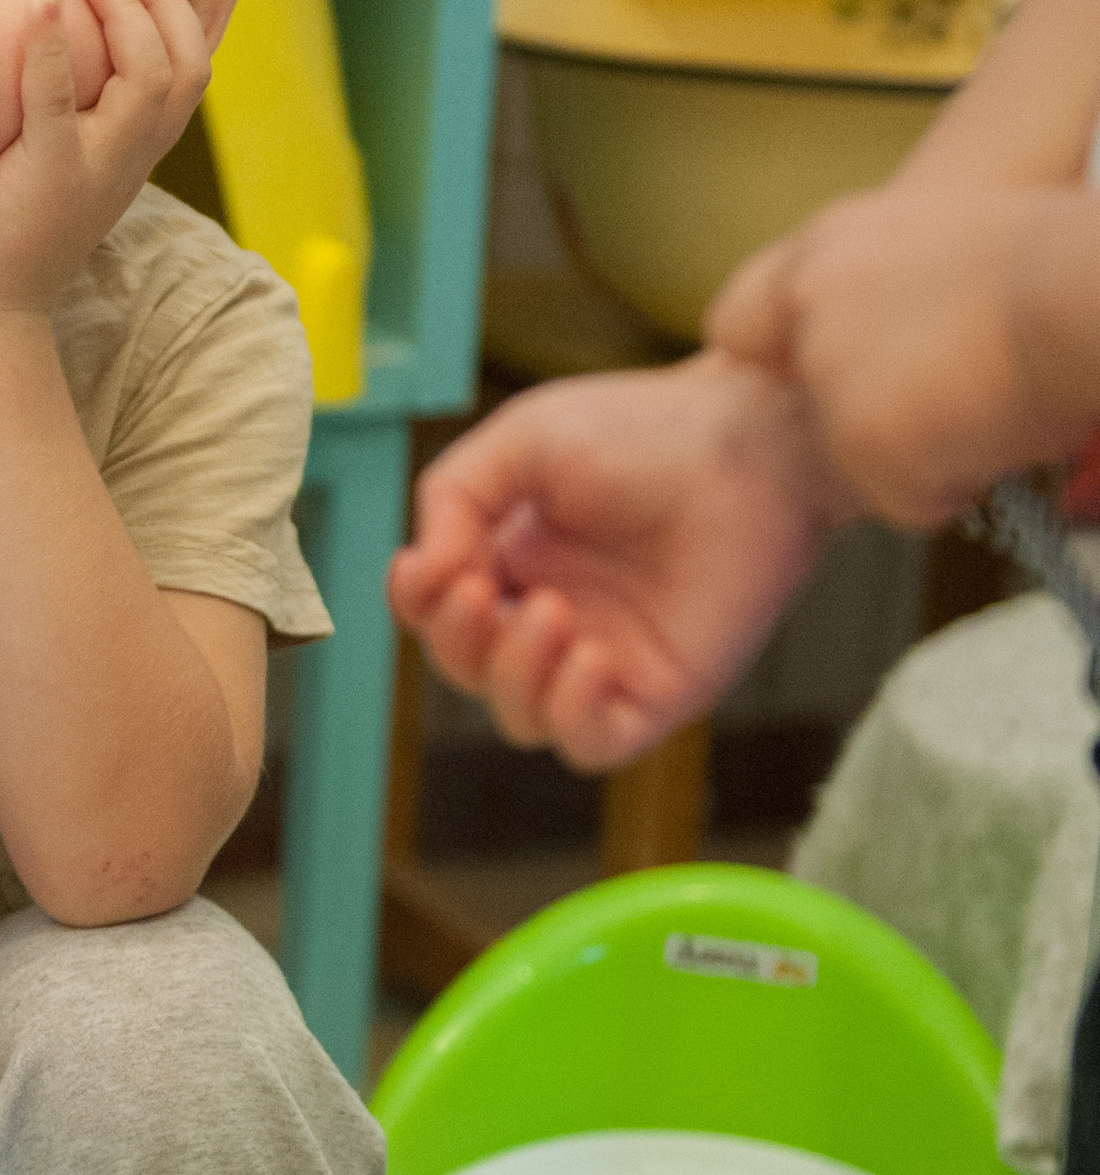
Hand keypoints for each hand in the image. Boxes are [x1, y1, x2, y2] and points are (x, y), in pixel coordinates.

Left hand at [0, 0, 208, 314]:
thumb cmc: (2, 224)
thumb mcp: (56, 156)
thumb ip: (74, 106)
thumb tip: (63, 35)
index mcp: (137, 151)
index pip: (191, 67)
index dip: (177, 5)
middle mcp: (131, 159)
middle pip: (185, 63)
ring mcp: (95, 169)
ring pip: (149, 76)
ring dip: (123, 10)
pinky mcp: (47, 176)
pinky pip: (60, 101)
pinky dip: (53, 46)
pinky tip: (39, 2)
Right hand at [387, 354, 848, 768]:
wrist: (754, 444)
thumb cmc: (648, 430)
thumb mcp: (523, 442)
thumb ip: (453, 498)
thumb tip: (423, 572)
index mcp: (519, 560)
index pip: (441, 613)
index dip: (419, 605)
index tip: (423, 570)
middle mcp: (558, 616)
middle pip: (470, 671)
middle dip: (459, 640)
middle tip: (484, 592)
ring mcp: (608, 660)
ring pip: (522, 718)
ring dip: (512, 676)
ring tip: (549, 614)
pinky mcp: (660, 693)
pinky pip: (591, 745)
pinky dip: (570, 714)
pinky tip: (586, 657)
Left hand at [708, 182, 1099, 526]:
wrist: (1083, 292)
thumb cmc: (1052, 265)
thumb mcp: (944, 246)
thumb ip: (883, 291)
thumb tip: (888, 350)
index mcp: (828, 247)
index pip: (743, 322)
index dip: (782, 365)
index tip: (822, 384)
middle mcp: (809, 306)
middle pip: (804, 409)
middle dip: (863, 427)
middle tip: (939, 411)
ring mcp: (829, 376)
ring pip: (858, 463)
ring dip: (921, 457)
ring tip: (992, 405)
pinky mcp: (862, 443)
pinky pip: (905, 501)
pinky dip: (953, 489)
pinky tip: (998, 437)